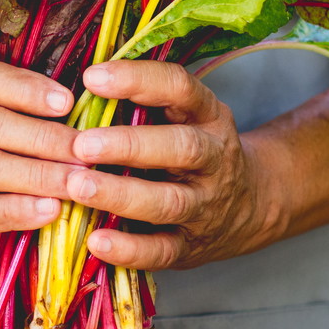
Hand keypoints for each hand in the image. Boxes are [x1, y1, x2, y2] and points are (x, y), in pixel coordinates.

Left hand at [65, 60, 282, 270]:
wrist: (251, 206)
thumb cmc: (196, 149)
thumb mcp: (186, 115)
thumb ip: (144, 100)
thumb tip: (80, 81)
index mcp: (209, 117)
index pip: (181, 88)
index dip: (139, 80)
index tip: (93, 77)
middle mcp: (213, 159)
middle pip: (181, 148)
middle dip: (130, 145)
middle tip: (81, 144)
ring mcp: (205, 206)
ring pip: (169, 201)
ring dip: (121, 194)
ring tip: (77, 186)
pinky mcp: (191, 247)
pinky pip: (162, 251)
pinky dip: (129, 249)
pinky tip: (96, 242)